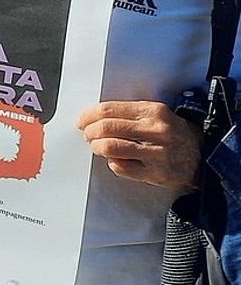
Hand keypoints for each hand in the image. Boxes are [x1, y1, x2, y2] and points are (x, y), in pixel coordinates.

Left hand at [78, 101, 203, 189]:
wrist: (202, 155)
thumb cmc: (171, 133)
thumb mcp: (155, 114)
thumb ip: (127, 113)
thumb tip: (92, 117)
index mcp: (152, 111)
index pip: (108, 110)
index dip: (88, 116)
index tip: (81, 121)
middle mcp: (156, 131)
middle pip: (106, 128)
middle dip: (89, 132)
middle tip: (87, 135)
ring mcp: (157, 153)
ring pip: (110, 148)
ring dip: (97, 147)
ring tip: (98, 147)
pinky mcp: (156, 174)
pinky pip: (121, 168)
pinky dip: (112, 163)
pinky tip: (116, 160)